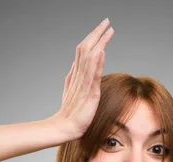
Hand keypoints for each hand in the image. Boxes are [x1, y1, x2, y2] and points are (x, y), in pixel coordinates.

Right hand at [53, 18, 114, 138]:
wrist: (64, 128)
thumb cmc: (70, 114)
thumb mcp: (71, 93)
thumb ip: (73, 78)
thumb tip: (74, 65)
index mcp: (76, 75)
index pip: (84, 51)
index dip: (93, 38)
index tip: (103, 28)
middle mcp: (79, 76)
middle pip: (87, 49)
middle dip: (97, 34)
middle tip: (107, 21)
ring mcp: (83, 84)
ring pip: (90, 58)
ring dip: (100, 43)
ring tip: (108, 30)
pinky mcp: (89, 94)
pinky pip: (92, 75)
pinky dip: (97, 62)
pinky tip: (101, 51)